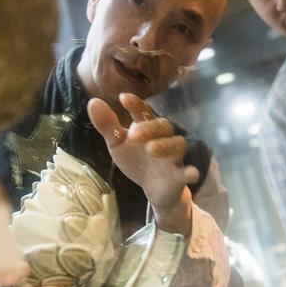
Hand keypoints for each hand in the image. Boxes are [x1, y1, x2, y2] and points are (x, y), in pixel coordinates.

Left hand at [88, 93, 198, 236]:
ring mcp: (174, 156)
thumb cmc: (136, 160)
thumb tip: (93, 102)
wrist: (153, 188)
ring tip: (151, 149)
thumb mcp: (118, 143)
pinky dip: (190, 171)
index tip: (124, 98)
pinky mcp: (180, 175)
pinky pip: (188, 171)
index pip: (144, 112)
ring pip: (176, 145)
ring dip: (165, 146)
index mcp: (148, 127)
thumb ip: (107, 125)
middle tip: (133, 134)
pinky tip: (192, 173)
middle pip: (163, 126)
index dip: (136, 105)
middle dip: (149, 128)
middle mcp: (164, 137)